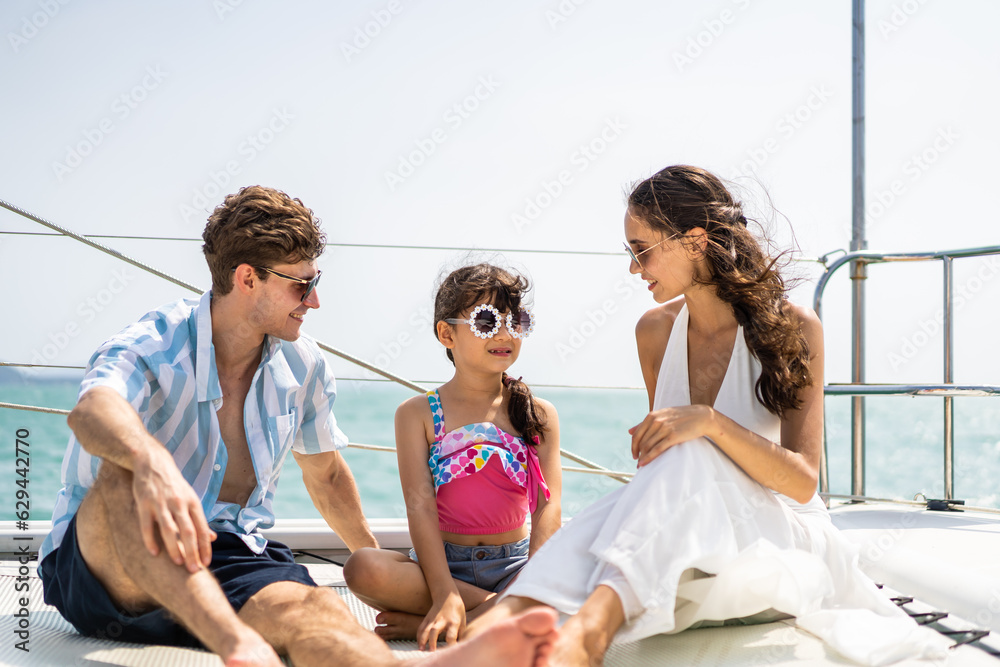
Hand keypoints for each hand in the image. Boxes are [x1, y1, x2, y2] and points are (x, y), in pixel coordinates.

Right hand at [132, 446, 216, 572]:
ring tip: (177, 564)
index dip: (205, 547)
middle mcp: (179, 503)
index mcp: (193, 503)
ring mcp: (161, 503)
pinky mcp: (144, 503)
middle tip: (194, 570)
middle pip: (188, 531)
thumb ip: (199, 520)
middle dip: (192, 552)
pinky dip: (150, 540)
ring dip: (174, 548)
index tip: (206, 563)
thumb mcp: (190, 498)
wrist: (153, 462)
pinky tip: (154, 553)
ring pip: (169, 530)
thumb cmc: (174, 485)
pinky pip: (147, 525)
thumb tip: (213, 538)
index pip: (202, 529)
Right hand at [417, 591, 465, 650]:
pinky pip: (421, 628)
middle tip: (432, 651)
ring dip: (422, 640)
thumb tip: (462, 646)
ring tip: (421, 649)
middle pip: (435, 630)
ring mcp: (433, 619)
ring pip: (425, 629)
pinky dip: (419, 636)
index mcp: (453, 622)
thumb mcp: (463, 621)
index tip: (451, 650)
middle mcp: (442, 620)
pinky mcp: (427, 618)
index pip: (451, 635)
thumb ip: (461, 634)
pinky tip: (419, 644)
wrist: (447, 595)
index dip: (451, 644)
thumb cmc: (457, 610)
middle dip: (432, 641)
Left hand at [629, 405, 715, 467]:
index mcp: (652, 416)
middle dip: (637, 453)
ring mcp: (664, 428)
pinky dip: (648, 458)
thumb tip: (629, 431)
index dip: (633, 446)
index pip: (637, 434)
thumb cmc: (681, 417)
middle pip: (641, 442)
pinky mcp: (673, 436)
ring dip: (642, 457)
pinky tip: (644, 464)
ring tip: (641, 465)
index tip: (634, 454)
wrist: (702, 417)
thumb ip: (645, 423)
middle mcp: (656, 421)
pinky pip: (657, 449)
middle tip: (637, 462)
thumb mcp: (662, 415)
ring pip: (647, 446)